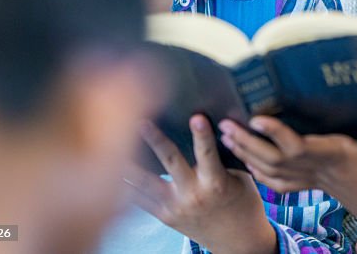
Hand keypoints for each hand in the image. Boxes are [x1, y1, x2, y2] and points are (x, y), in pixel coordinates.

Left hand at [124, 115, 278, 253]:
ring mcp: (176, 207)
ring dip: (131, 164)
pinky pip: (140, 199)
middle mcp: (193, 195)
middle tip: (142, 122)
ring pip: (147, 183)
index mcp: (216, 184)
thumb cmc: (244, 203)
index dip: (202, 135)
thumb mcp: (242, 178)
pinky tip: (112, 169)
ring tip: (112, 146)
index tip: (196, 116)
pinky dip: (127, 185)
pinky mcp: (165, 216)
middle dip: (156, 141)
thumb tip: (220, 127)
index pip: (208, 153)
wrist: (238, 241)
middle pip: (171, 163)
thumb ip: (227, 156)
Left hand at [218, 112, 356, 241]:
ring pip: (273, 171)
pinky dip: (260, 172)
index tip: (257, 118)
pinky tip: (247, 161)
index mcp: (338, 160)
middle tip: (224, 124)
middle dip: (249, 143)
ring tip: (226, 135)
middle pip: (276, 159)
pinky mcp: (316, 186)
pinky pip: (281, 183)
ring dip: (247, 154)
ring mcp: (316, 181)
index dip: (277, 134)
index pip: (301, 147)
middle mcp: (321, 171)